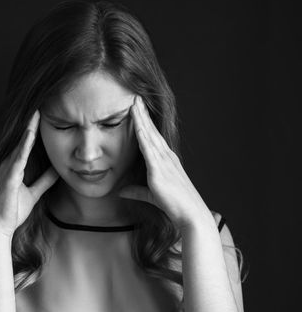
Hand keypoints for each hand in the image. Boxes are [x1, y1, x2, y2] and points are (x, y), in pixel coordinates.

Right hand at [0, 110, 59, 237]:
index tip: (43, 114)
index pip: (26, 143)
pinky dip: (24, 146)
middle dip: (31, 123)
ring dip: (28, 129)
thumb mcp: (34, 192)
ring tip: (36, 113)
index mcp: (15, 166)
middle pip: (22, 139)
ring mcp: (7, 169)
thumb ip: (44, 180)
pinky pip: (18, 158)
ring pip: (20, 145)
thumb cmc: (14, 209)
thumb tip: (57, 170)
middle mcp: (9, 164)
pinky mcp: (9, 178)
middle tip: (40, 105)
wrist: (1, 226)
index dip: (34, 128)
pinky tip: (30, 135)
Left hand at [117, 95, 208, 229]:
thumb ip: (136, 191)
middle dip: (143, 114)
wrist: (190, 215)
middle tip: (135, 97)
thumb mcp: (151, 195)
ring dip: (141, 118)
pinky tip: (137, 123)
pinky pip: (149, 147)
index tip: (137, 109)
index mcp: (166, 161)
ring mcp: (163, 161)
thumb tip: (121, 192)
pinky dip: (142, 134)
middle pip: (151, 130)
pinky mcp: (159, 169)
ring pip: (149, 134)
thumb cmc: (174, 206)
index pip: (153, 137)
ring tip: (134, 102)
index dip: (144, 122)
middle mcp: (166, 157)